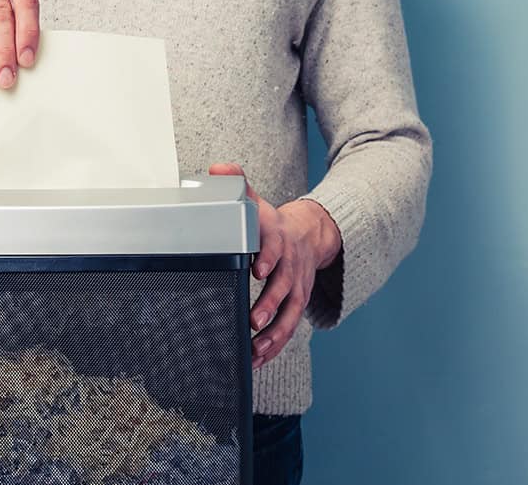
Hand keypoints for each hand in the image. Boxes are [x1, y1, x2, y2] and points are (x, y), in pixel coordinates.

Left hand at [208, 163, 342, 368]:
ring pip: (290, 314)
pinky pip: (287, 329)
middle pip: (284, 287)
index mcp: (278, 240)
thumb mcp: (257, 202)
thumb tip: (217, 169)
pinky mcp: (295, 306)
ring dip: (274, 334)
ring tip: (257, 350)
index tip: (257, 269)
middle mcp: (290, 266)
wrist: (310, 235)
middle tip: (255, 319)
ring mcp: (295, 288)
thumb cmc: (273, 223)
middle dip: (270, 304)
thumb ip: (238, 186)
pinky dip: (274, 346)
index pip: (275, 248)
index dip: (268, 257)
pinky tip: (257, 360)